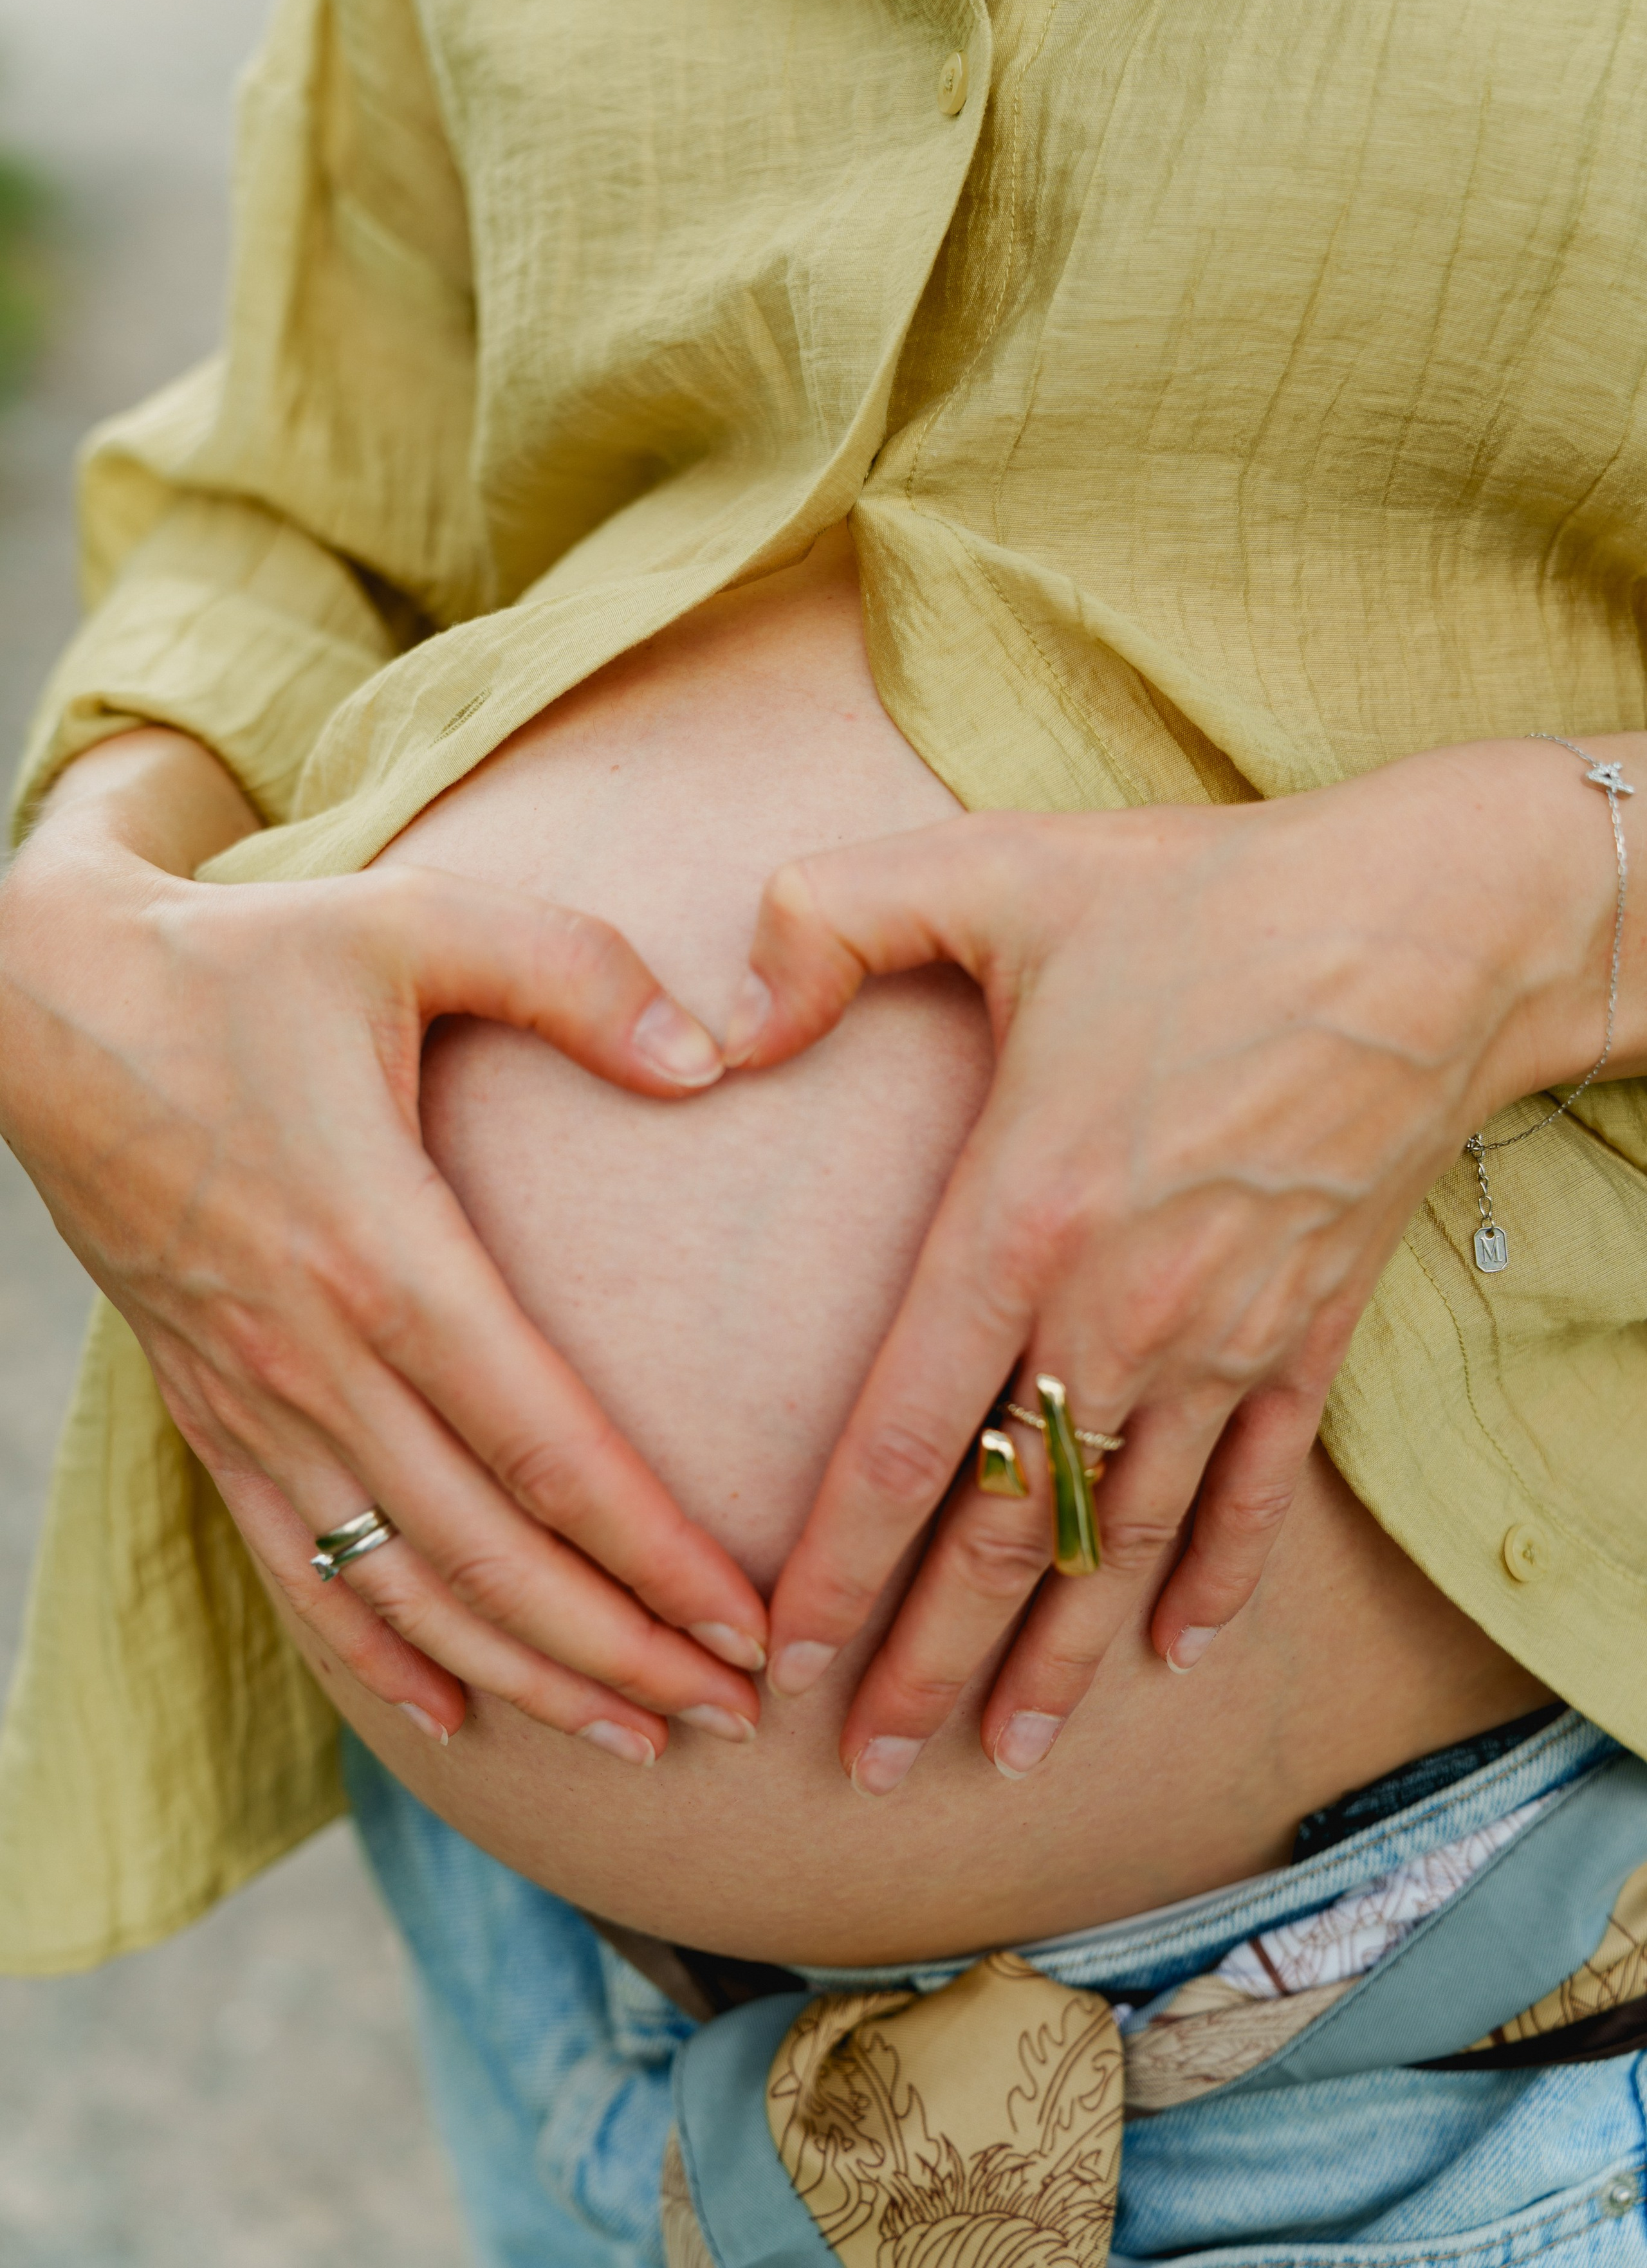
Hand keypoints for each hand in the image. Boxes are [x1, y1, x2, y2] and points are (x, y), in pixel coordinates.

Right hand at [0, 730, 765, 1759]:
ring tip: (629, 1737)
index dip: (654, 1554)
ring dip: (520, 1675)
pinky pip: (298, 1567)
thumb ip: (574, 974)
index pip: (546, 1448)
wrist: (41, 1008)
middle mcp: (314, 1360)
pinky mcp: (207, 1411)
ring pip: (399, 1587)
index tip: (748, 1623)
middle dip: (615, 1652)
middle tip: (730, 1717)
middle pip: (487, 1554)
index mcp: (381, 1255)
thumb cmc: (245, 963)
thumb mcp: (414, 923)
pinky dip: (376, 1652)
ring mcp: (251, 1401)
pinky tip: (447, 1713)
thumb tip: (711, 1056)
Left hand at [725, 740, 1631, 1789]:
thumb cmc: (1199, 899)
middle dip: (925, 1660)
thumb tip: (717, 1020)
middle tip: (864, 1767)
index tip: (780, 1661)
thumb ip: (827, 924)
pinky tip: (1179, 1655)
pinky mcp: (1308, 1336)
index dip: (834, 1567)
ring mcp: (1222, 1340)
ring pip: (1122, 1542)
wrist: (1425, 930)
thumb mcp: (992, 872)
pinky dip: (1215, 1580)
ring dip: (1059, 1660)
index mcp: (1018, 1219)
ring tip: (1000, 1757)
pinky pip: (1254, 1492)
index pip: (897, 1440)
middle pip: (1001, 1533)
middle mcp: (1115, 1313)